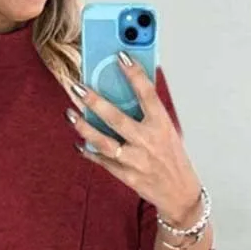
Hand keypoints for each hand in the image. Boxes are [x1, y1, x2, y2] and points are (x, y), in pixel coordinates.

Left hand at [66, 54, 202, 225]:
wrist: (179, 193)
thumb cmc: (172, 157)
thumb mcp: (167, 130)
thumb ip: (148, 113)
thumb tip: (122, 91)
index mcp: (162, 125)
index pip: (147, 94)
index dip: (134, 73)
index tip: (120, 56)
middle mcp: (148, 142)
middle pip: (117, 118)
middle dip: (95, 101)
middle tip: (78, 87)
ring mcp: (136, 161)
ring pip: (105, 143)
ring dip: (85, 128)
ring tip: (70, 114)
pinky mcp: (127, 176)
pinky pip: (103, 161)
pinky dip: (89, 151)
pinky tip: (79, 142)